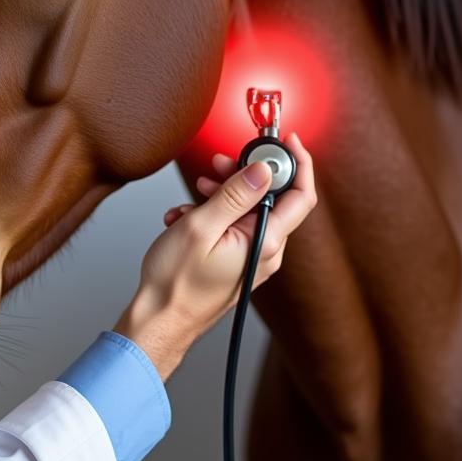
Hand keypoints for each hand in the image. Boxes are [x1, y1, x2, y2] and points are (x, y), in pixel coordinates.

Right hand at [111, 133, 315, 378]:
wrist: (160, 320)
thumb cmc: (175, 283)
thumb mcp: (201, 227)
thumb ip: (235, 195)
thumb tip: (264, 169)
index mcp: (265, 243)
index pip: (301, 196)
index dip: (298, 163)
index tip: (286, 140)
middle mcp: (266, 253)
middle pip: (270, 200)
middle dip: (244, 176)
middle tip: (219, 164)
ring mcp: (253, 259)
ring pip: (248, 212)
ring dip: (221, 196)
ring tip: (193, 196)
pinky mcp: (238, 263)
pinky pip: (234, 228)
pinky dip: (213, 216)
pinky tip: (186, 218)